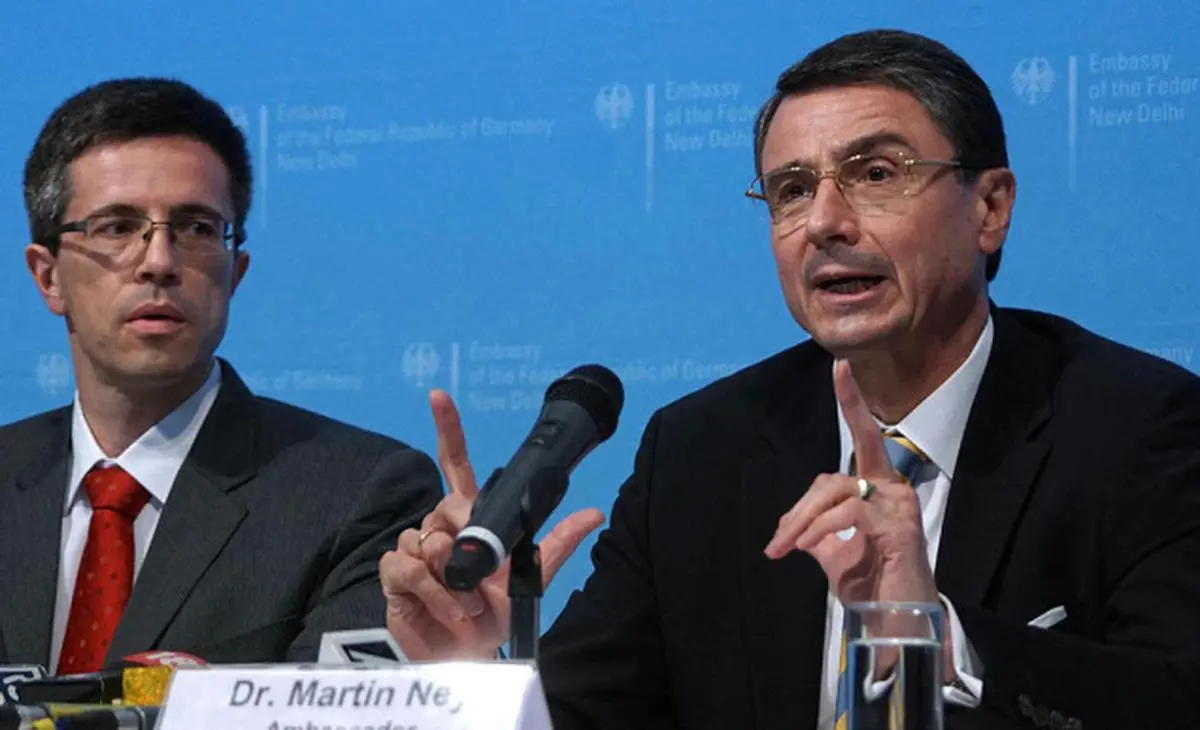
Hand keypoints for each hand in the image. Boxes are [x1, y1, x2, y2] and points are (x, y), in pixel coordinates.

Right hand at [380, 389, 604, 660]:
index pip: (455, 464)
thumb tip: (593, 514)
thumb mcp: (530, 578)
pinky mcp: (395, 571)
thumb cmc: (493, 613)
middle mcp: (439, 526)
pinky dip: (436, 594)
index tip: (439, 397)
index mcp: (469, 518)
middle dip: (466, 541)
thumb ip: (557, 543)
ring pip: (430, 540)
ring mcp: (414, 547)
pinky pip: (412, 568)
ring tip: (468, 603)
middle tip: (480, 577)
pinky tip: (448, 610)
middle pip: (447, 505)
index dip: (448, 429)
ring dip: (455, 581)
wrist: (465, 655)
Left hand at [763, 360, 955, 677]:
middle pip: (832, 478)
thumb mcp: (834, 553)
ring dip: (804, 525)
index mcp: (878, 487)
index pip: (861, 438)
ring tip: (788, 551)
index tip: (840, 367)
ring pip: (837, 494)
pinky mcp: (901, 527)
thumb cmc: (872, 585)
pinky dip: (824, 530)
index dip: (851, 401)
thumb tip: (794, 530)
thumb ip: (817, 530)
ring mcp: (899, 506)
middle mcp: (893, 489)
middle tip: (777, 544)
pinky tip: (813, 549)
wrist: (898, 621)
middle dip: (798, 510)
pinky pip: (851, 514)